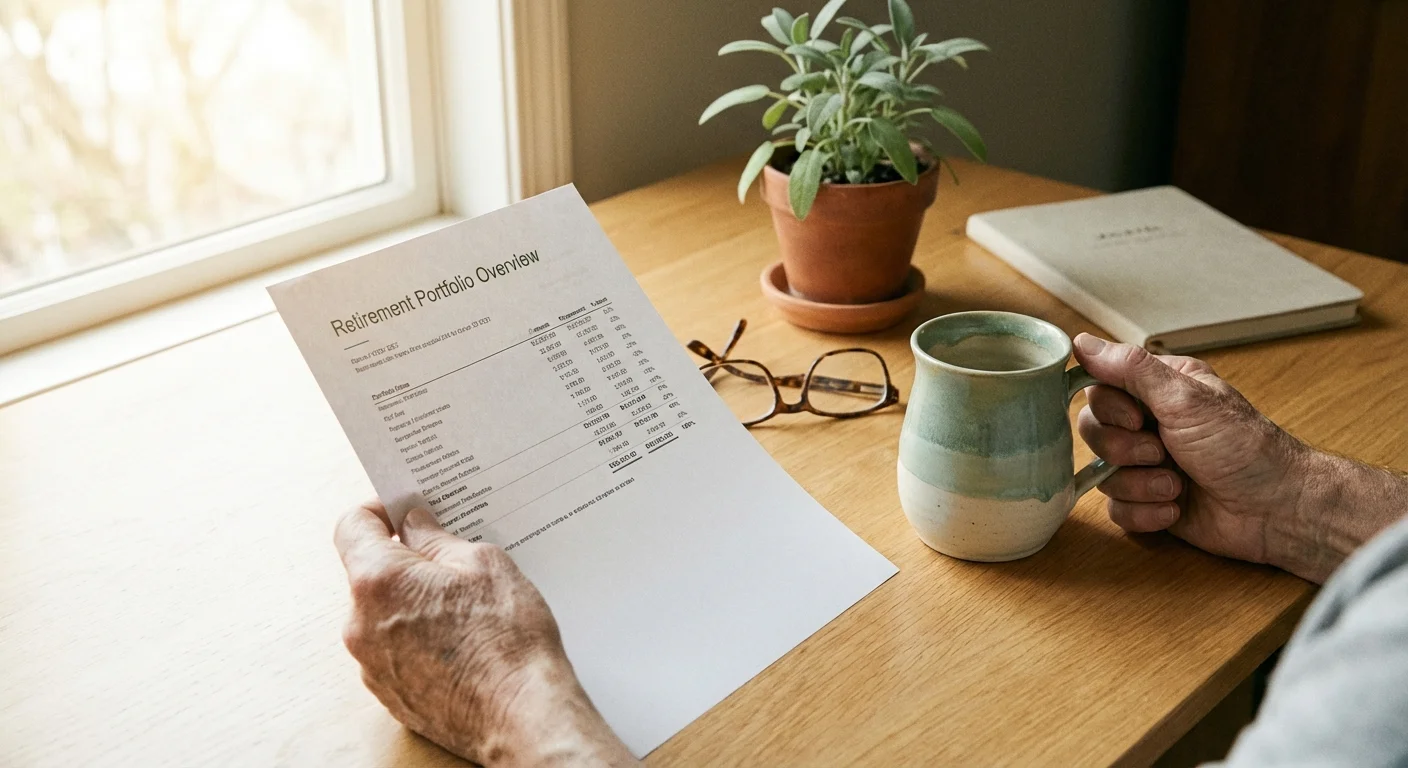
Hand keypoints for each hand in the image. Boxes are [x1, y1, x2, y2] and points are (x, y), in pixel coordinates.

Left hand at [334, 501, 637, 766]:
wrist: (522, 716)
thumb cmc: (508, 640)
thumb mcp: (483, 564)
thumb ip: (437, 539)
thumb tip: (414, 525)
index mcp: (378, 581)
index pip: (353, 527)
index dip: (378, 511)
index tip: (403, 510)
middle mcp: (361, 625)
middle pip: (370, 574)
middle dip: (406, 561)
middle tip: (452, 559)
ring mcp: (372, 666)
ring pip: (384, 615)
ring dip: (414, 603)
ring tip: (467, 608)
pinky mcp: (390, 695)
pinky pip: (396, 651)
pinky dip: (420, 640)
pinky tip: (462, 642)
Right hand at [1071, 335, 1308, 573]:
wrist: (1276, 509)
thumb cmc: (1242, 447)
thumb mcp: (1184, 398)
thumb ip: (1131, 369)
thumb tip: (1080, 341)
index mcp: (1157, 390)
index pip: (1098, 388)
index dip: (1109, 409)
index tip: (1139, 419)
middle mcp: (1148, 424)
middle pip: (1093, 432)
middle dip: (1124, 450)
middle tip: (1162, 453)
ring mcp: (1147, 465)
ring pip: (1102, 475)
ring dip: (1140, 485)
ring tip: (1177, 486)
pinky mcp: (1149, 502)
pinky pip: (1116, 509)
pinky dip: (1145, 512)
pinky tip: (1175, 507)